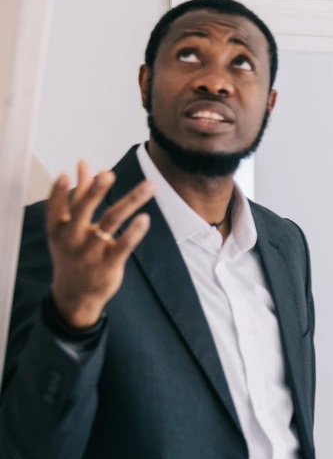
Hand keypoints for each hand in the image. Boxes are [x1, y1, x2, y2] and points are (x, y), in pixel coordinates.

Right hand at [47, 162, 155, 327]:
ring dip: (130, 201)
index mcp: (58, 228)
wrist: (76, 295)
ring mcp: (90, 253)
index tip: (65, 174)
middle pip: (83, 210)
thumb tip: (83, 163)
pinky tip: (145, 218)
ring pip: (110, 222)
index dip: (59, 191)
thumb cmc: (74, 253)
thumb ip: (78, 194)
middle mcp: (71, 239)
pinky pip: (123, 246)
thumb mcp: (69, 227)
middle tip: (109, 174)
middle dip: (95, 191)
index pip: (56, 206)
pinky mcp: (108, 265)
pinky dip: (134, 232)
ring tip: (149, 186)